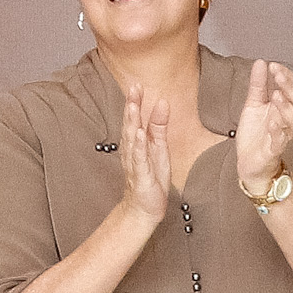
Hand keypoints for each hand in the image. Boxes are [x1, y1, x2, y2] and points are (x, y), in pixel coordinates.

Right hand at [117, 82, 174, 224]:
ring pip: (132, 140)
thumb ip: (159, 126)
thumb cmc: (151, 177)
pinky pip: (139, 160)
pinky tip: (139, 135)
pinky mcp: (141, 177)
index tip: (136, 84)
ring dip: (132, 122)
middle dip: (131, 106)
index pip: (134, 118)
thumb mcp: (159, 148)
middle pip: (130, 125)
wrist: (144, 208)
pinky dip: (138, 147)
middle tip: (133, 88)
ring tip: (133, 106)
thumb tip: (162, 102)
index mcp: (137, 143)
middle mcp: (132, 151)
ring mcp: (135, 164)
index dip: (135, 101)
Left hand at [234, 59, 292, 187]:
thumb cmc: (256, 133)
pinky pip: (280, 141)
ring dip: (285, 107)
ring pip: (291, 120)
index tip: (273, 66)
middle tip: (278, 75)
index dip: (285, 76)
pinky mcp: (274, 150)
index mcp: (283, 107)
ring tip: (276, 95)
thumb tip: (261, 63)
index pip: (291, 88)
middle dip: (288, 87)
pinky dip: (277, 131)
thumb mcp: (253, 104)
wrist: (249, 161)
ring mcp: (282, 135)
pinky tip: (272, 122)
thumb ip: (258, 84)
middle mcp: (286, 120)